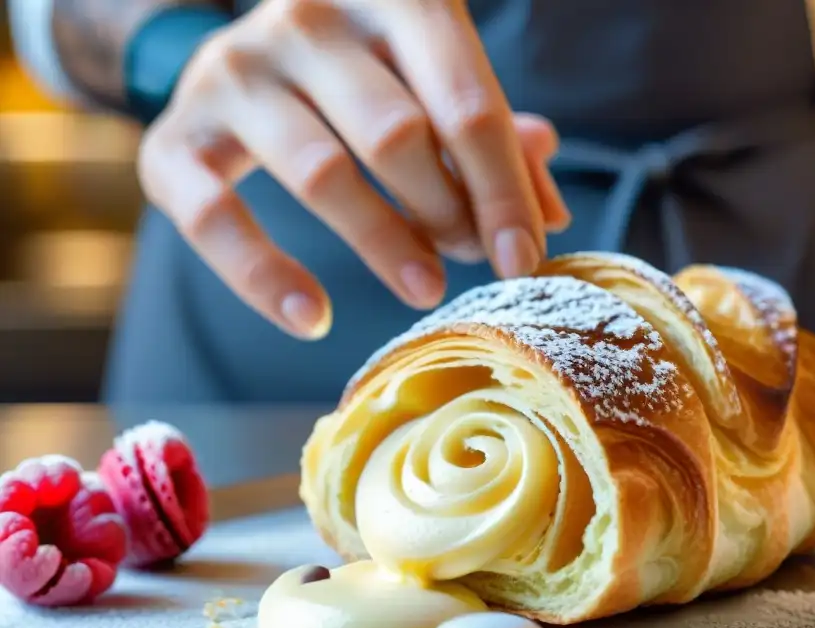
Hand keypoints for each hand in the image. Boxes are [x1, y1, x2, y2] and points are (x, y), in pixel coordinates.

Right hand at [138, 0, 569, 338]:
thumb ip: (492, 139)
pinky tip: (314, 320)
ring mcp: (233, 73)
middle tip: (468, 258)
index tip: (525, 258)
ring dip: (385, 244)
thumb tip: (550, 214)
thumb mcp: (432, 85)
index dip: (502, 189)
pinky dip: (266, 278)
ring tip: (425, 287)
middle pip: (397, 135)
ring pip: (322, 173)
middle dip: (448, 213)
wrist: (239, 61)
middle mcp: (306, 22)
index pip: (464, 101)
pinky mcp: (175, 137)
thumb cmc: (362, 79)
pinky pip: (216, 218)